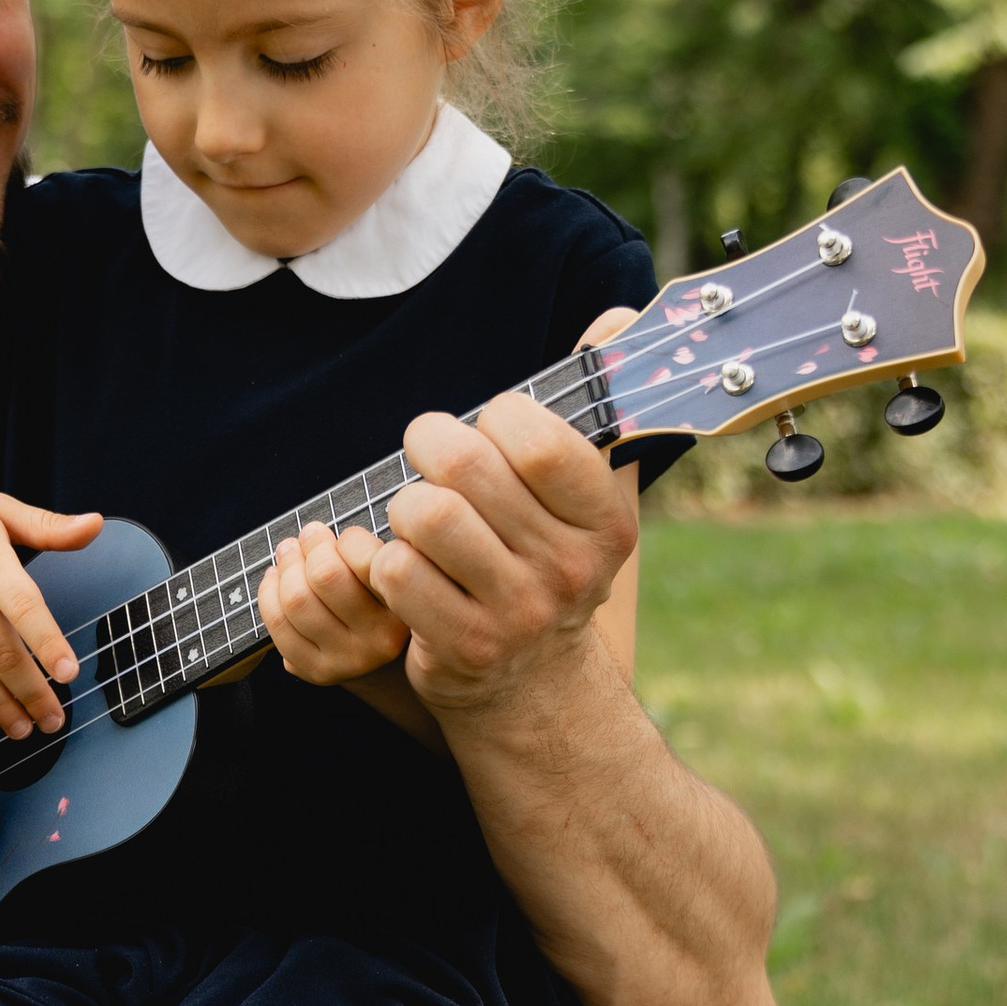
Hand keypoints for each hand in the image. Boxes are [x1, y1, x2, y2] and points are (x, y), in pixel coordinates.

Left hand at [258, 521, 411, 686]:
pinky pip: (278, 623)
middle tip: (308, 535)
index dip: (348, 539)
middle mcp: (379, 639)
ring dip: (286, 565)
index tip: (344, 537)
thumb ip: (371, 553)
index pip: (366, 559)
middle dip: (309, 546)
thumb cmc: (384, 603)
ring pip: (296, 599)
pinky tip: (275, 578)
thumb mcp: (393, 576)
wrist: (388, 665)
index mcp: (404, 607)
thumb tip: (313, 535)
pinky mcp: (316, 671)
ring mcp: (346, 659)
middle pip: (324, 575)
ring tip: (289, 552)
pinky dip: (268, 592)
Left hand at [371, 306, 642, 720]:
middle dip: (430, 444)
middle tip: (427, 453)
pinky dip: (385, 561)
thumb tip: (620, 317)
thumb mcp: (588, 497)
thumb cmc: (546, 564)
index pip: (540, 439)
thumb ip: (596, 406)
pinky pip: (394, 571)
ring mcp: (516, 613)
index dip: (497, 417)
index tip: (491, 428)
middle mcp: (569, 568)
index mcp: (605, 521)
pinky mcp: (462, 648)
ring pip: (425, 514)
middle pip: (466, 466)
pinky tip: (406, 569)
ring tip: (418, 517)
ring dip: (404, 505)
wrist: (532, 688)